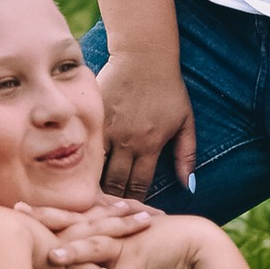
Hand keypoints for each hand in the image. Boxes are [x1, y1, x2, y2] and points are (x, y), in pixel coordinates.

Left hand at [23, 196, 206, 268]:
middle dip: (48, 222)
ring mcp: (125, 248)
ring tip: (52, 260)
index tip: (17, 207)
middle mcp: (111, 233)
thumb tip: (78, 254)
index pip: (70, 217)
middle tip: (20, 217)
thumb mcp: (123, 241)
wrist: (192, 242)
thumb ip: (101, 243)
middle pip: (75, 226)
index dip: (45, 212)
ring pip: (96, 251)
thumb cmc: (155, 242)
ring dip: (75, 255)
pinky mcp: (139, 266)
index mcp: (104, 226)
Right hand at [94, 44, 194, 201]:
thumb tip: (189, 186)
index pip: (139, 186)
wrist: (144, 56)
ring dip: (95, 181)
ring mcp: (107, 129)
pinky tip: (80, 169)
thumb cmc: (169, 88)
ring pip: (95, 166)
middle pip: (115, 182)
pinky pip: (85, 145)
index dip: (135, 203)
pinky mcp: (93, 117)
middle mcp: (127, 141)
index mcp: (151, 145)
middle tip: (108, 210)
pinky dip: (83, 159)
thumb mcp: (186, 122)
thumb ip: (187, 155)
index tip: (131, 212)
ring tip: (92, 195)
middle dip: (112, 199)